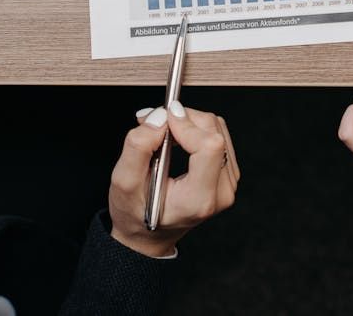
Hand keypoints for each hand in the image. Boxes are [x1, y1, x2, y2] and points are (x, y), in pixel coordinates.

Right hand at [107, 103, 240, 257]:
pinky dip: (196, 127)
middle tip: (153, 122)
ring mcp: (228, 184)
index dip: (186, 124)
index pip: (210, 146)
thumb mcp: (123, 183)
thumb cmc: (135, 213)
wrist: (148, 234)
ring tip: (161, 132)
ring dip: (188, 121)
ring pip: (217, 128)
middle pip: (214, 133)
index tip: (162, 118)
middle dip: (183, 119)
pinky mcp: (228, 173)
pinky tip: (176, 138)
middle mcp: (220, 193)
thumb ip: (138, 147)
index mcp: (198, 199)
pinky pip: (218, 133)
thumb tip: (159, 118)